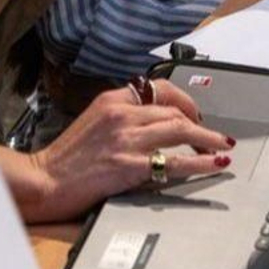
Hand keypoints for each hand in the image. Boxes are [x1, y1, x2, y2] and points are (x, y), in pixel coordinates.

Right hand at [22, 80, 234, 222]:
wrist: (45, 179)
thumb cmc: (66, 157)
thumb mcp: (92, 121)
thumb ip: (120, 116)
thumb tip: (152, 121)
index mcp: (111, 99)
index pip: (158, 88)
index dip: (184, 100)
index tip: (195, 112)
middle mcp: (121, 114)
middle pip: (174, 111)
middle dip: (200, 123)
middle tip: (213, 136)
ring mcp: (126, 140)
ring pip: (180, 130)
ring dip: (208, 139)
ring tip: (223, 147)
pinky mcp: (130, 166)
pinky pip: (175, 162)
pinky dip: (201, 162)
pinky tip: (214, 164)